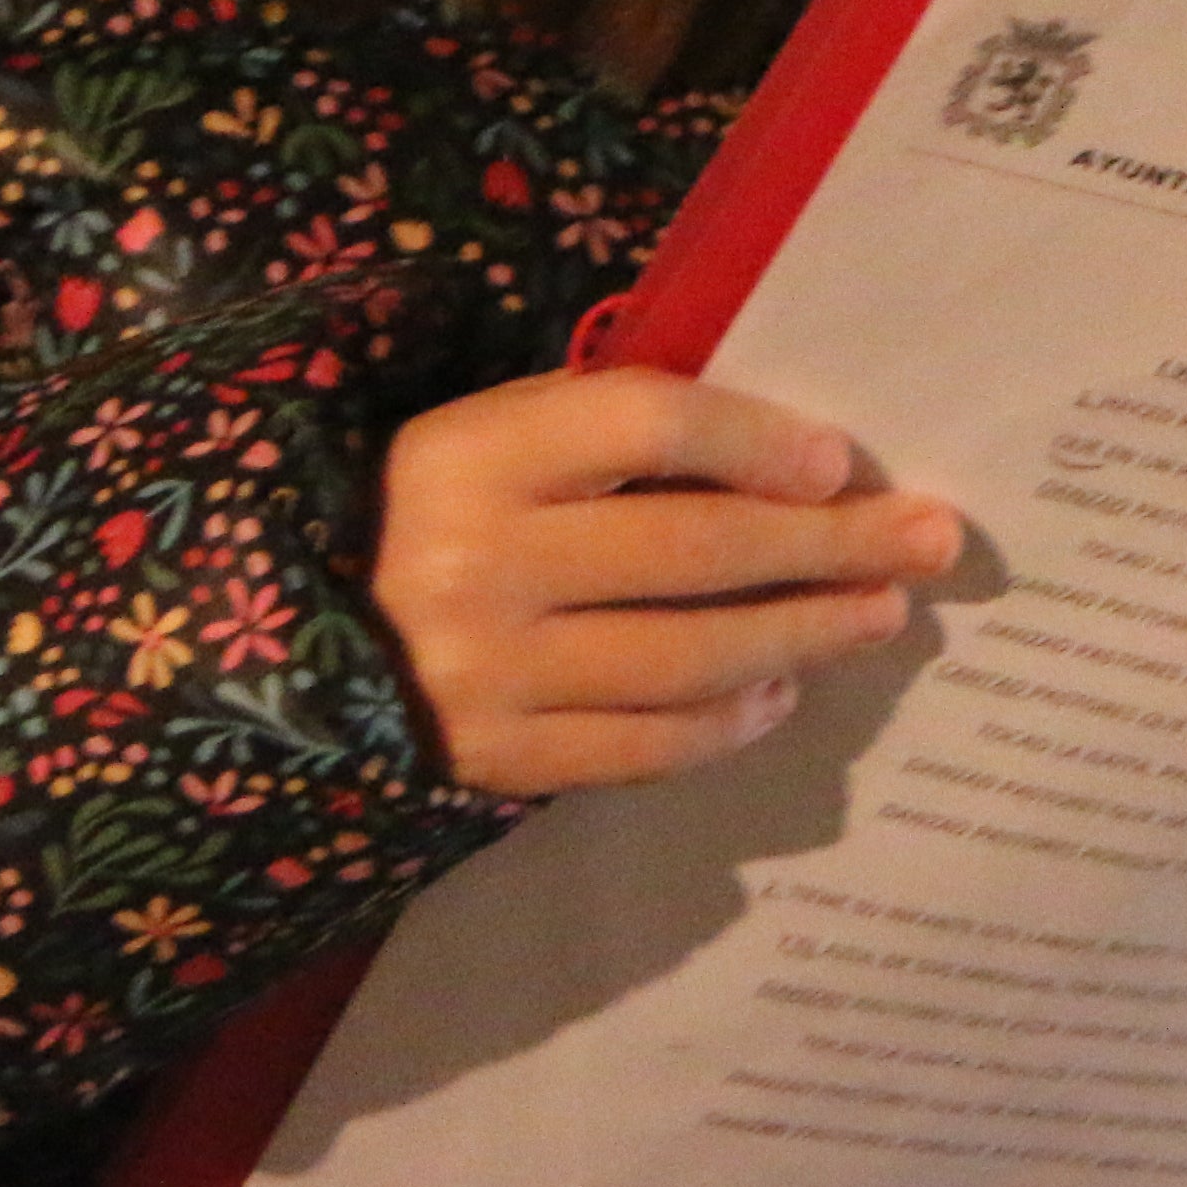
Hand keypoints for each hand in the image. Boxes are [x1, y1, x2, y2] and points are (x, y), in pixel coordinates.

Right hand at [369, 368, 969, 797]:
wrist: (259, 650)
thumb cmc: (411, 517)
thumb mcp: (478, 441)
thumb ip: (596, 437)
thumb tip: (776, 457)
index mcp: (473, 453)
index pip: (646, 425)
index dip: (754, 438)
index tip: (838, 461)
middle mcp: (479, 562)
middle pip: (695, 548)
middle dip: (830, 546)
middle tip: (927, 540)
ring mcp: (486, 675)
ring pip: (684, 657)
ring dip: (801, 635)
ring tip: (877, 616)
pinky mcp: (490, 761)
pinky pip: (638, 746)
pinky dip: (723, 723)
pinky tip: (779, 695)